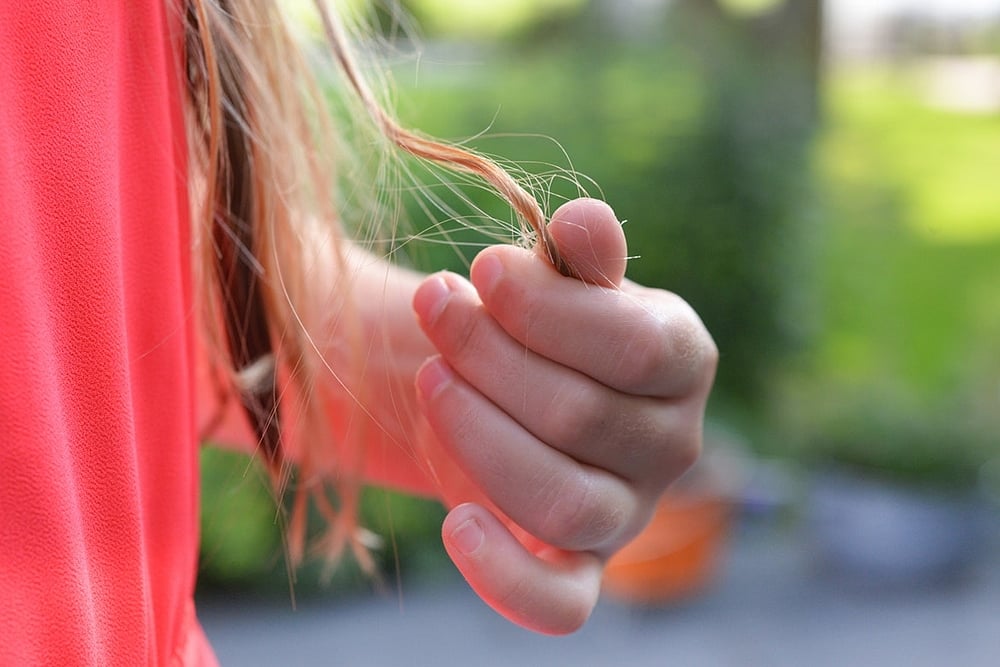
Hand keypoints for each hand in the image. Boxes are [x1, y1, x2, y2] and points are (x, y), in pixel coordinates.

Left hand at [411, 198, 716, 633]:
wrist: (509, 389)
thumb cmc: (540, 325)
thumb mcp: (560, 280)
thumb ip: (578, 257)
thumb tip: (583, 220)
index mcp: (682, 361)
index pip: (636, 347)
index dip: (547, 309)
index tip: (480, 270)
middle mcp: (671, 445)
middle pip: (582, 415)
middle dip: (489, 355)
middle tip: (434, 307)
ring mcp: (627, 514)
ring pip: (564, 501)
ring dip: (479, 436)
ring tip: (431, 380)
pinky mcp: (579, 569)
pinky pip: (560, 604)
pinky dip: (506, 576)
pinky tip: (455, 525)